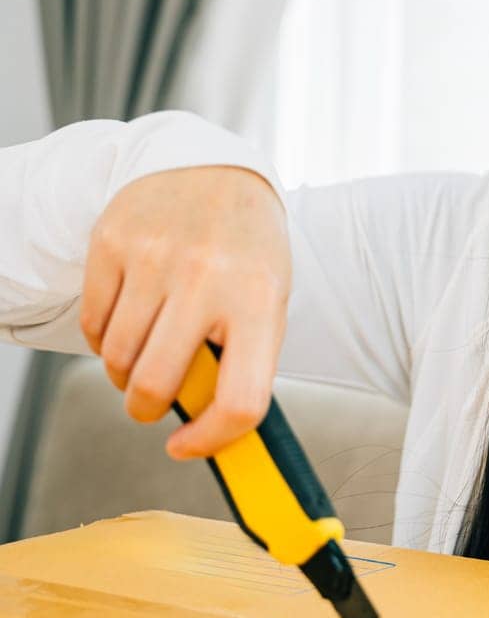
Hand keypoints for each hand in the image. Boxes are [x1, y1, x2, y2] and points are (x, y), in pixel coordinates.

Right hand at [80, 165, 290, 458]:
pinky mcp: (111, 243)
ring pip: (116, 359)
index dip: (211, 439)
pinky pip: (92, 324)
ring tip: (145, 353)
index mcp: (259, 302)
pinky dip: (102, 339)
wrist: (215, 171)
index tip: (187, 446)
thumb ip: (244, 359)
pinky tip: (129, 319)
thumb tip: (213, 430)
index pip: (240, 399)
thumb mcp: (267, 300)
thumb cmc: (247, 250)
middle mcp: (206, 280)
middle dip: (147, 409)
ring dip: (123, 374)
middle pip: (155, 385)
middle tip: (152, 404)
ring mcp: (154, 259)